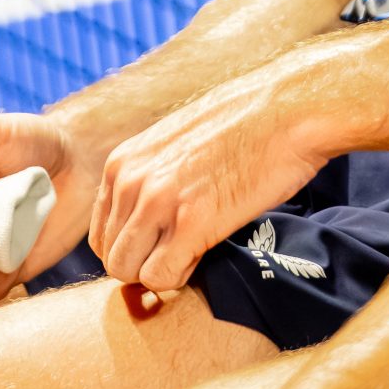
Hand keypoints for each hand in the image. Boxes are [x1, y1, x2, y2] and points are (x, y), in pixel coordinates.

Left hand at [90, 68, 325, 290]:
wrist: (288, 111)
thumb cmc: (242, 126)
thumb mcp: (174, 142)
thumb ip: (149, 176)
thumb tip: (142, 219)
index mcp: (121, 161)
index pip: (101, 232)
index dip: (133, 247)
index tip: (164, 243)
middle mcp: (130, 180)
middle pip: (111, 256)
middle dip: (144, 264)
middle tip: (180, 252)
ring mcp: (158, 201)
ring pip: (127, 272)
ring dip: (159, 273)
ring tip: (193, 251)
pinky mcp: (191, 222)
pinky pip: (160, 277)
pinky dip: (180, 278)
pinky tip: (204, 253)